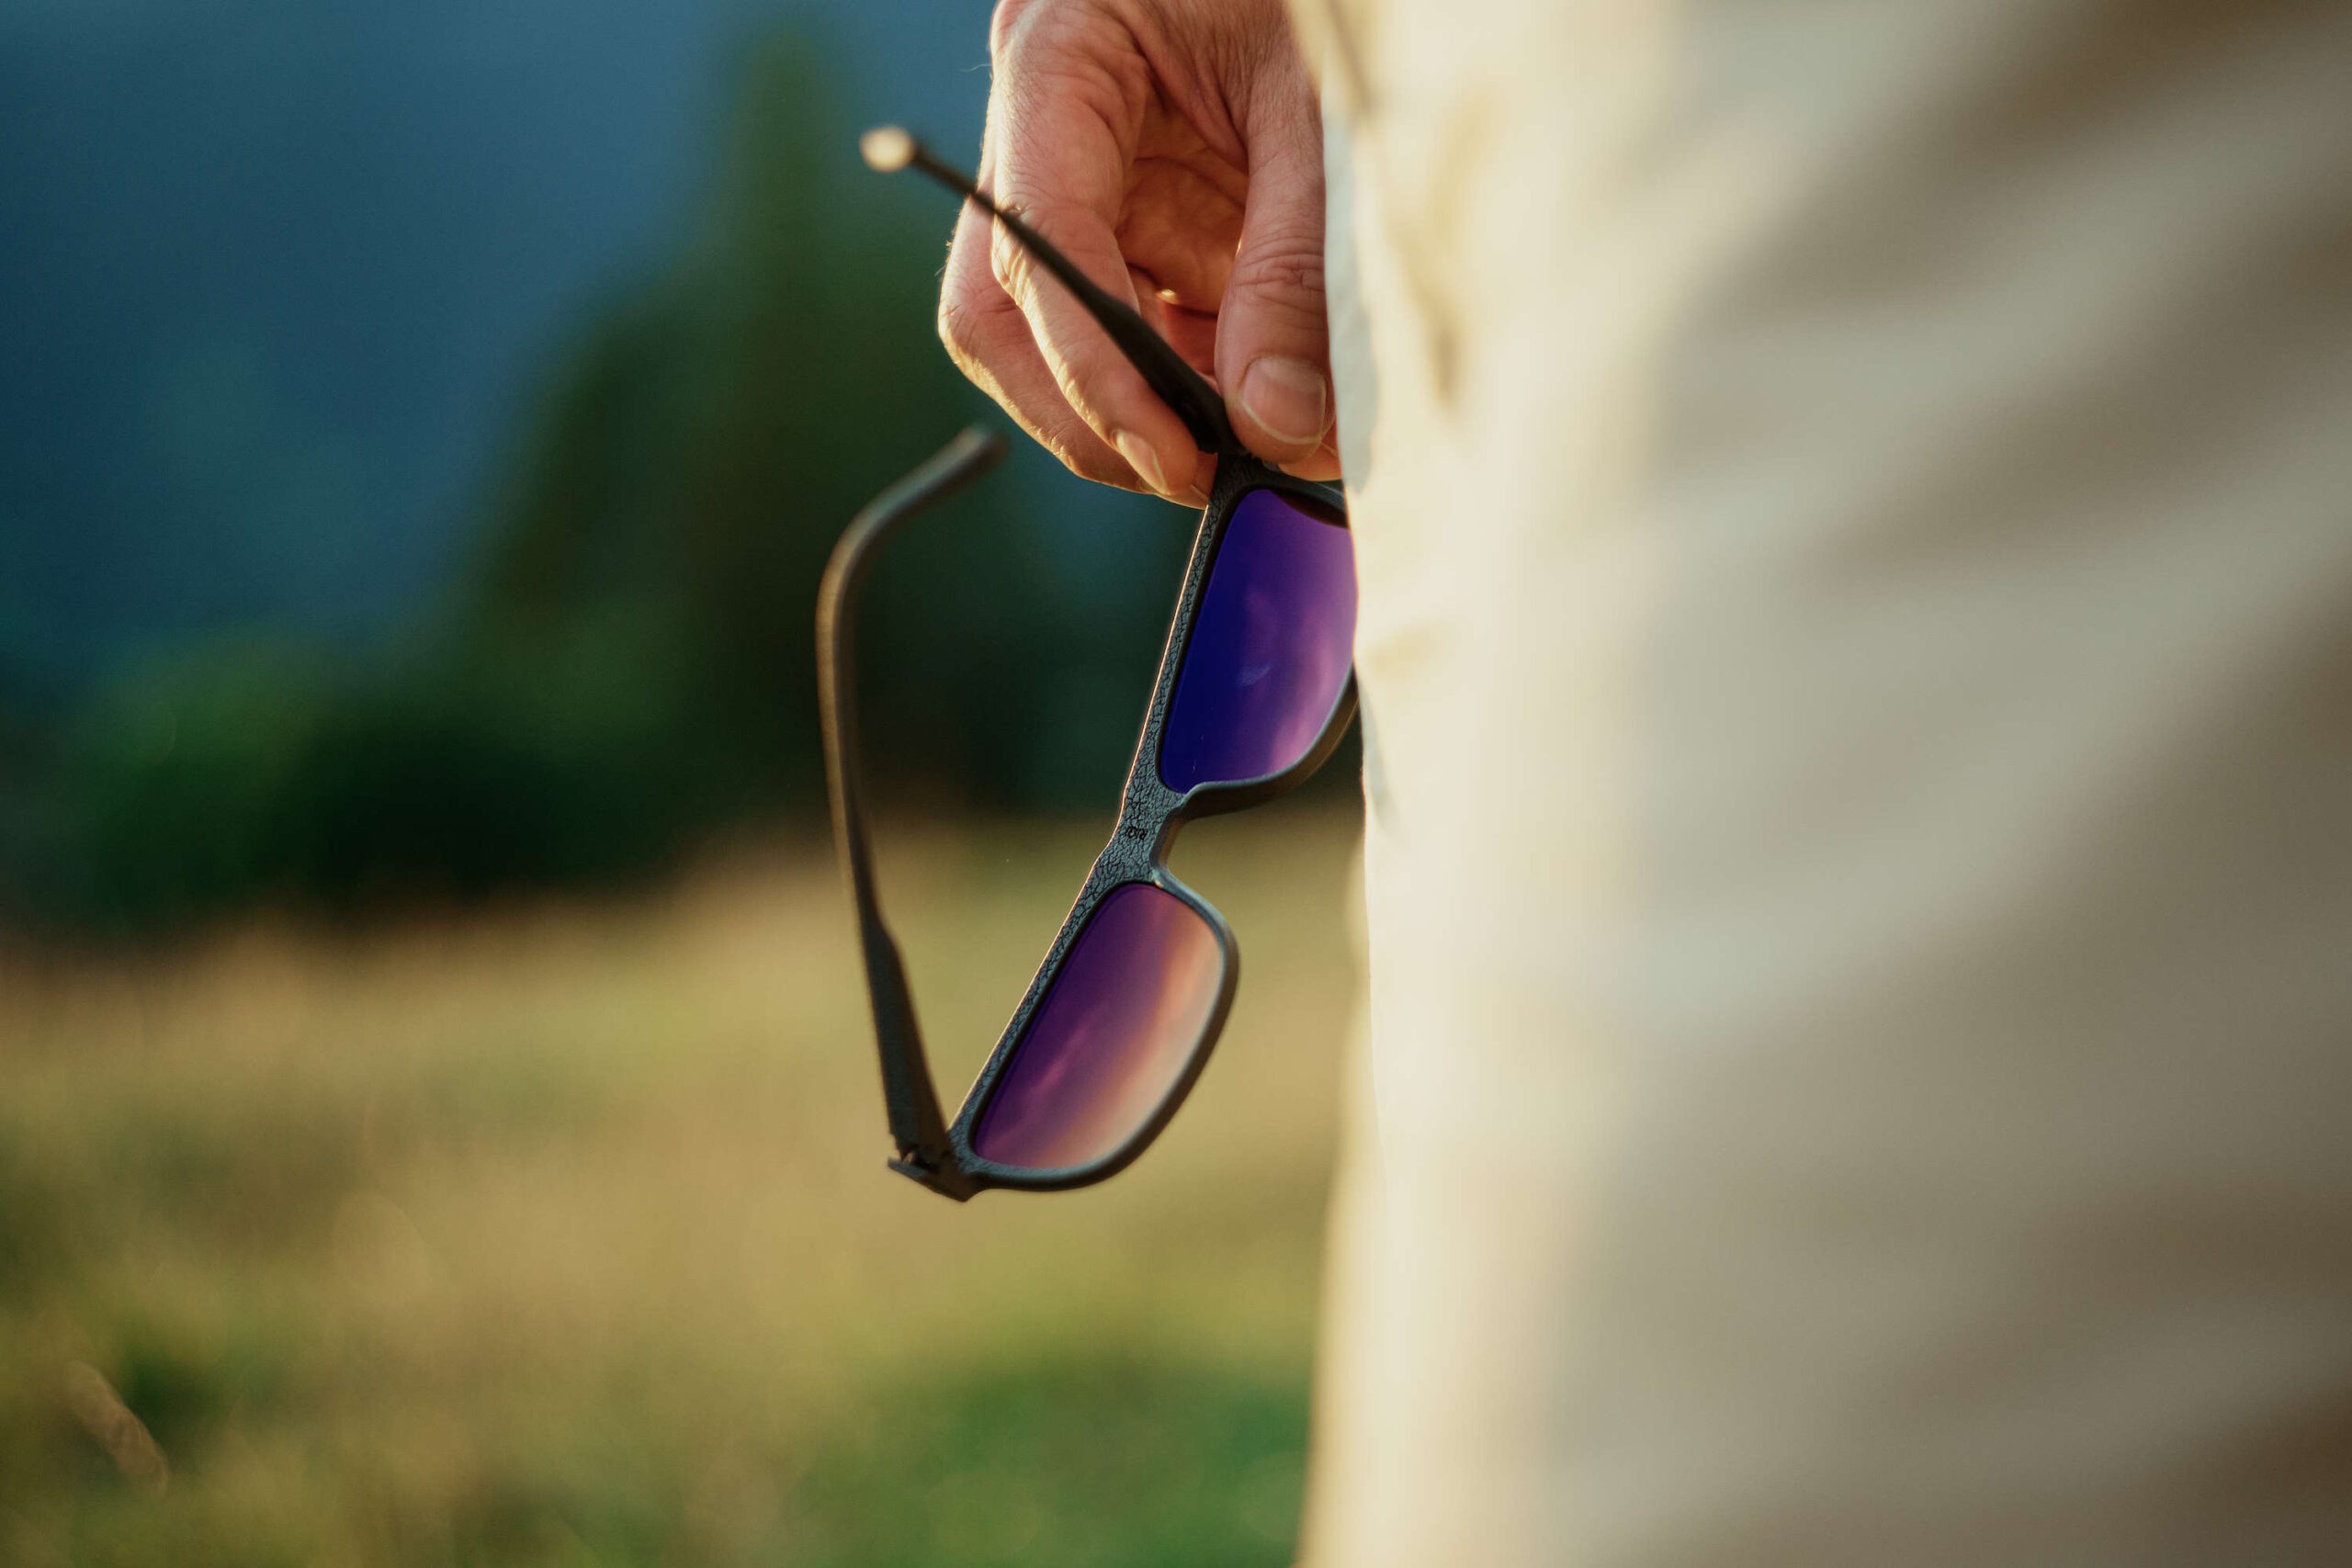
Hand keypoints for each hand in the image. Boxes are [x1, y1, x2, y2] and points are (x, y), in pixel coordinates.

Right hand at [940, 0, 1337, 502]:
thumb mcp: (1321, 111)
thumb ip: (1294, 266)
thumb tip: (1271, 423)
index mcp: (1057, 56)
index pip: (1033, 239)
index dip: (1091, 365)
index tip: (1171, 452)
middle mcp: (1044, 127)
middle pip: (1005, 314)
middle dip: (1096, 412)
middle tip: (1205, 474)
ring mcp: (1088, 179)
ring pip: (1063, 338)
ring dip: (1150, 407)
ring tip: (1258, 447)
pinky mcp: (1142, 217)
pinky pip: (1144, 323)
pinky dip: (1197, 379)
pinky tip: (1265, 404)